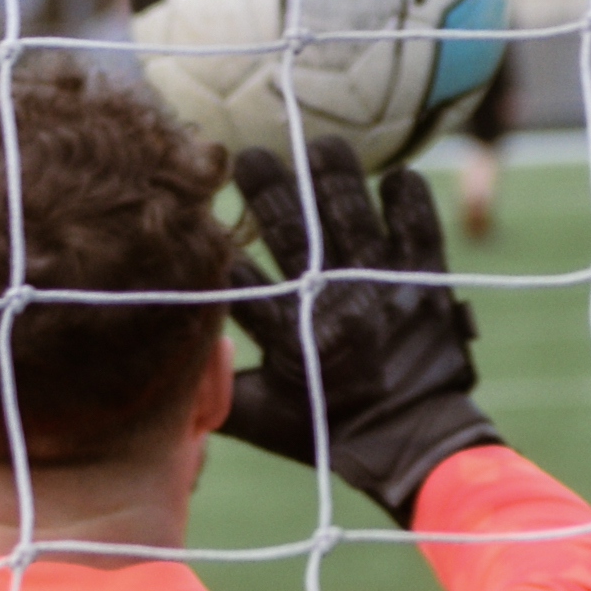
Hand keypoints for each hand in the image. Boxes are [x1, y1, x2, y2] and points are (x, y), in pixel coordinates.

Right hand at [218, 137, 503, 524]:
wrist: (415, 446)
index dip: (221, 247)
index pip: (245, 281)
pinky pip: (420, 231)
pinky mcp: (426, 284)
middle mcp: (335, 306)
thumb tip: (163, 364)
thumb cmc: (329, 431)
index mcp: (291, 337)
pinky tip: (399, 175)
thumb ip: (215, 387)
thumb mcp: (261, 420)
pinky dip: (410, 202)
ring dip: (336, 179)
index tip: (200, 212)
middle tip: (249, 155)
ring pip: (354, 218)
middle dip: (269, 190)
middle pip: (294, 235)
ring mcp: (384, 289)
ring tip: (322, 145)